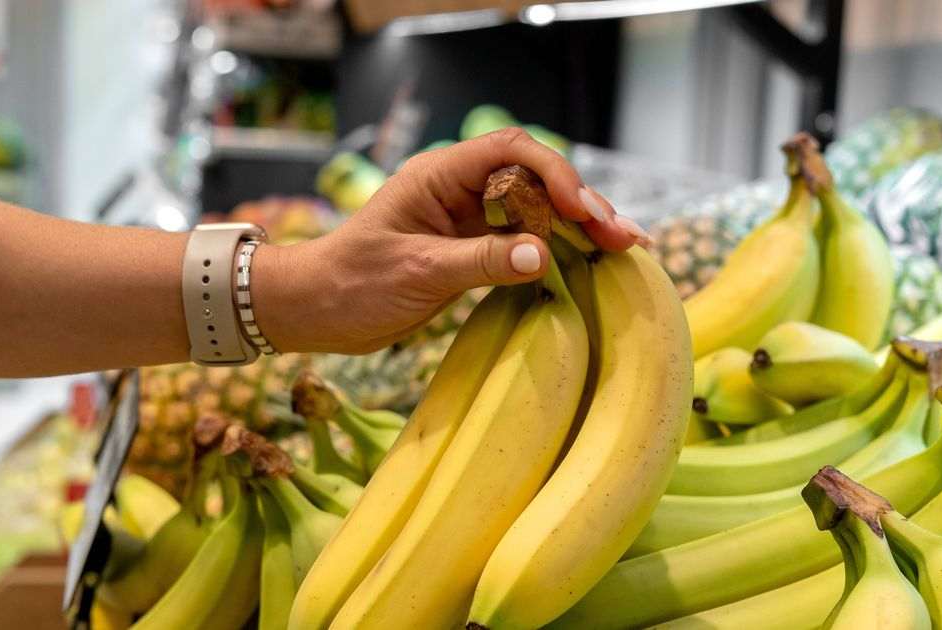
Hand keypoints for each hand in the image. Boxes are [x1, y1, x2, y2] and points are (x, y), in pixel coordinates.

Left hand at [254, 128, 650, 354]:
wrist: (316, 311)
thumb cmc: (352, 284)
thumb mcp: (417, 272)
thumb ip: (480, 261)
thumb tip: (543, 255)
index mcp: (440, 175)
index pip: (511, 153)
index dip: (556, 174)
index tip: (584, 210)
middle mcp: (459, 189)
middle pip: (535, 180)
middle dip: (582, 204)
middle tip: (623, 236)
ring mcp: (467, 219)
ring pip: (535, 210)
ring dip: (578, 227)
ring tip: (625, 247)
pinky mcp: (471, 248)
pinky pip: (523, 241)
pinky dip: (557, 251)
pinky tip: (590, 263)